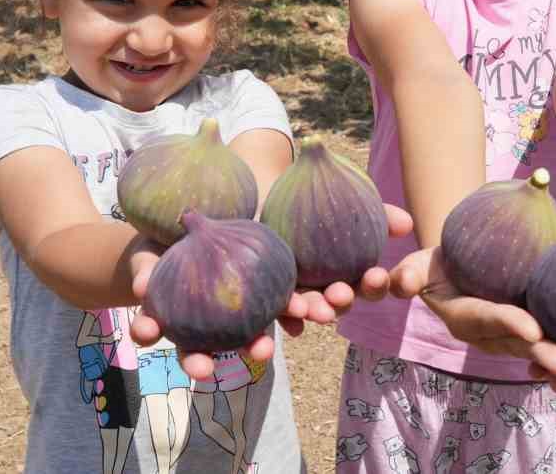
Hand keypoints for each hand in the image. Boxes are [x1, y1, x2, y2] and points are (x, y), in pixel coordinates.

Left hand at [127, 204, 412, 380]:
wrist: (194, 196)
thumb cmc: (264, 203)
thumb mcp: (310, 195)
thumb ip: (358, 209)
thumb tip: (409, 225)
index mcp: (293, 285)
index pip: (324, 297)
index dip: (339, 297)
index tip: (348, 291)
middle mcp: (257, 304)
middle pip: (279, 321)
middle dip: (289, 326)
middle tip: (306, 318)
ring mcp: (214, 308)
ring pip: (218, 337)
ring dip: (219, 352)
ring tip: (221, 359)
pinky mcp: (172, 301)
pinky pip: (160, 317)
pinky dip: (151, 324)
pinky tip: (145, 325)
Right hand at [127, 245, 308, 379]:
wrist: (175, 238)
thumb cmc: (154, 258)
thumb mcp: (145, 264)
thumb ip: (144, 276)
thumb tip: (142, 286)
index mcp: (188, 328)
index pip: (191, 351)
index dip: (196, 362)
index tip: (204, 369)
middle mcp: (217, 326)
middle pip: (238, 344)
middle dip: (252, 348)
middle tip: (263, 352)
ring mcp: (240, 310)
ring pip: (264, 325)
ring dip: (285, 328)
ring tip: (302, 327)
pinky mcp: (260, 289)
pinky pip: (279, 298)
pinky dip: (293, 310)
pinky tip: (305, 313)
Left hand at [291, 203, 413, 320]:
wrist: (282, 199)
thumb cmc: (326, 203)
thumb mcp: (352, 202)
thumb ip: (379, 214)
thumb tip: (407, 223)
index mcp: (354, 272)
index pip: (371, 284)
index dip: (377, 283)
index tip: (378, 275)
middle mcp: (331, 288)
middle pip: (341, 301)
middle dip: (343, 300)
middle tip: (340, 293)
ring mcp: (305, 293)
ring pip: (313, 308)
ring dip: (316, 311)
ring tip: (315, 309)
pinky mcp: (279, 294)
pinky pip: (283, 310)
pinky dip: (288, 317)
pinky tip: (292, 321)